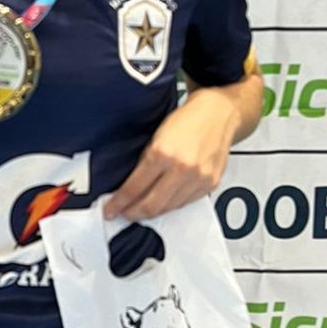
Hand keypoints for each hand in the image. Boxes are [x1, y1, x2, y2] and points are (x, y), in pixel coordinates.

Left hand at [105, 88, 242, 220]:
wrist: (217, 113)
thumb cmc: (186, 120)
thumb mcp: (156, 136)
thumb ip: (145, 162)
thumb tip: (130, 187)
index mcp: (162, 153)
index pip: (134, 188)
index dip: (119, 203)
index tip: (109, 210)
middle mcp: (182, 169)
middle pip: (152, 205)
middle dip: (133, 213)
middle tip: (123, 214)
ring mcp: (198, 178)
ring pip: (169, 208)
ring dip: (152, 212)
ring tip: (140, 210)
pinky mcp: (210, 184)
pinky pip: (185, 203)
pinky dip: (171, 205)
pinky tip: (162, 202)